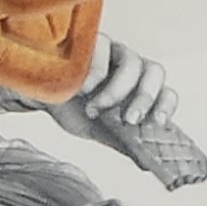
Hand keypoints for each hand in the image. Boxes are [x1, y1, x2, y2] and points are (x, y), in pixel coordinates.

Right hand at [47, 34, 174, 141]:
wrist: (41, 97)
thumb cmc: (74, 110)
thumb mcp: (101, 131)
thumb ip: (125, 142)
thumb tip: (150, 164)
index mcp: (138, 91)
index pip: (165, 93)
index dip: (165, 106)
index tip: (156, 123)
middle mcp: (130, 69)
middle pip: (155, 72)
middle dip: (145, 98)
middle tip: (128, 119)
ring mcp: (112, 52)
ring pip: (132, 62)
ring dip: (116, 91)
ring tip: (94, 109)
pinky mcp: (92, 41)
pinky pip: (103, 49)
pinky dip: (95, 73)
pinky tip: (80, 89)